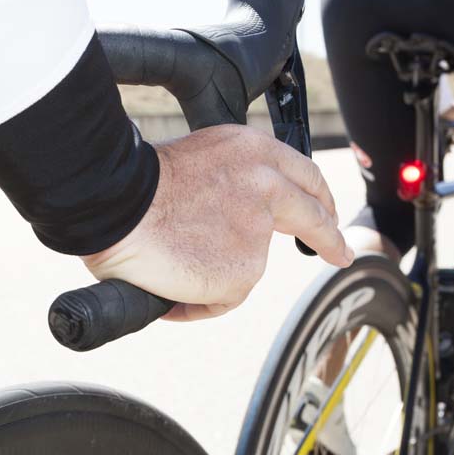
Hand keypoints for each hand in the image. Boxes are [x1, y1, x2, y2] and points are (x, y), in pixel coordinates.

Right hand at [81, 125, 353, 320]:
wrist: (115, 204)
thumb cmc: (132, 186)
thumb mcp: (191, 163)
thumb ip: (221, 184)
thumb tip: (220, 220)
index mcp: (251, 151)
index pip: (301, 173)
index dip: (317, 196)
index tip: (326, 211)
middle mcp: (266, 186)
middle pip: (312, 215)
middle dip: (330, 236)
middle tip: (338, 252)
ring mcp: (258, 231)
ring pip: (246, 268)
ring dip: (214, 277)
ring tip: (165, 270)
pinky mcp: (246, 270)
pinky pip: (221, 299)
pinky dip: (194, 303)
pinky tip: (168, 293)